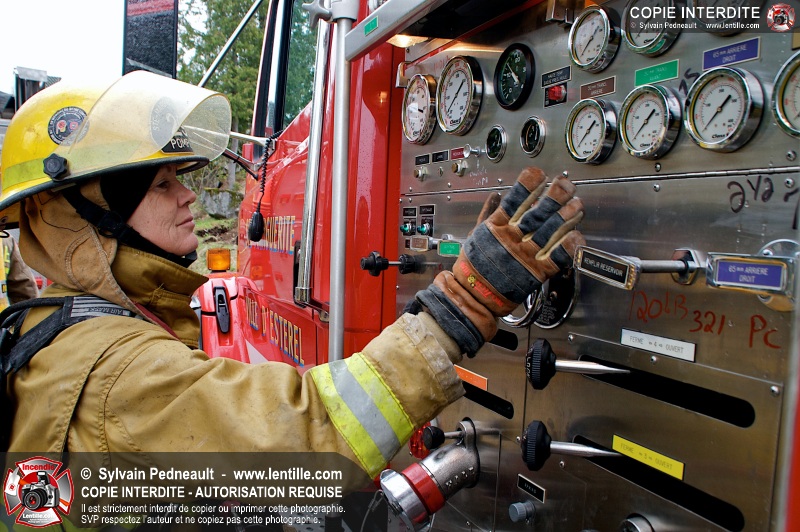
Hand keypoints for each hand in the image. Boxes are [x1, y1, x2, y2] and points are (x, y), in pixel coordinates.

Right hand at [413, 168, 584, 355]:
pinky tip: (576, 235)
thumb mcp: (476, 235)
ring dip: (566, 217)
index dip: (529, 185)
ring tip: (578, 205)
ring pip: (550, 231)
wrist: (473, 297)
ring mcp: (524, 255)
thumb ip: (487, 214)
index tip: (540, 174)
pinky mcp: (535, 273)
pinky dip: (567, 246)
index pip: (516, 200)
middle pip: (538, 212)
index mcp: (496, 227)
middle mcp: (512, 238)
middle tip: (567, 185)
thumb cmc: (472, 268)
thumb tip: (495, 196)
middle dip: (555, 196)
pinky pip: (556, 257)